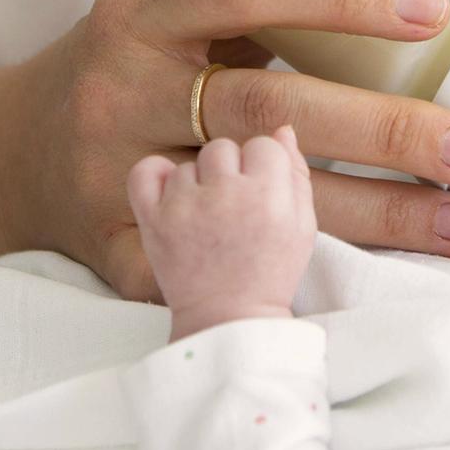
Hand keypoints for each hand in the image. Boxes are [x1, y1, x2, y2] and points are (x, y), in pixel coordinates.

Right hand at [5, 0, 449, 300]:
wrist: (3, 156)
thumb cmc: (130, 70)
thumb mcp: (169, 16)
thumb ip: (262, 15)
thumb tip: (424, 9)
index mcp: (142, 12)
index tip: (436, 5)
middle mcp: (123, 89)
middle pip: (269, 106)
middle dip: (388, 130)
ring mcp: (115, 177)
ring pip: (258, 198)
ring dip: (378, 213)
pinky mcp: (122, 252)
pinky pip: (225, 268)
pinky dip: (309, 270)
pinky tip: (389, 275)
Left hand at [128, 125, 315, 339]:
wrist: (229, 319)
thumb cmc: (270, 273)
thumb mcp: (304, 226)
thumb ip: (298, 174)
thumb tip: (283, 130)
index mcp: (269, 194)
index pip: (264, 144)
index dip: (264, 167)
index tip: (262, 191)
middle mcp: (226, 194)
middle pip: (224, 147)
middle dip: (231, 172)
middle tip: (234, 205)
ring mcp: (185, 206)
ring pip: (189, 164)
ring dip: (198, 183)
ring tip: (206, 216)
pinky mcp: (153, 221)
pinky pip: (145, 172)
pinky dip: (155, 176)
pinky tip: (172, 194)